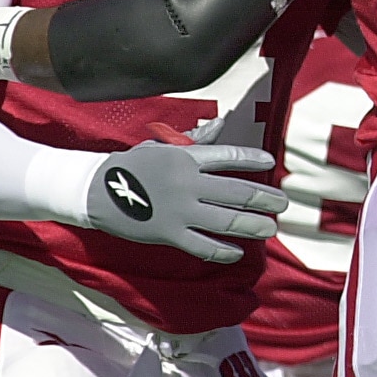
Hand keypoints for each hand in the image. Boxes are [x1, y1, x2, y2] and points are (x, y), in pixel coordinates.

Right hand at [84, 141, 287, 263]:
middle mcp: (187, 183)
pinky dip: (222, 250)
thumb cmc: (131, 166)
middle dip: (263, 198)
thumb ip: (194, 141)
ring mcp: (179, 210)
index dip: (251, 159)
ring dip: (251, 225)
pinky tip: (237, 252)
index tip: (271, 162)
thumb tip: (222, 124)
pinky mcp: (167, 233)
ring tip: (270, 228)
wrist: (93, 190)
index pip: (227, 156)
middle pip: (235, 191)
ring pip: (224, 220)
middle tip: (283, 204)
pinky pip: (201, 245)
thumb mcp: (161, 147)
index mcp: (186, 159)